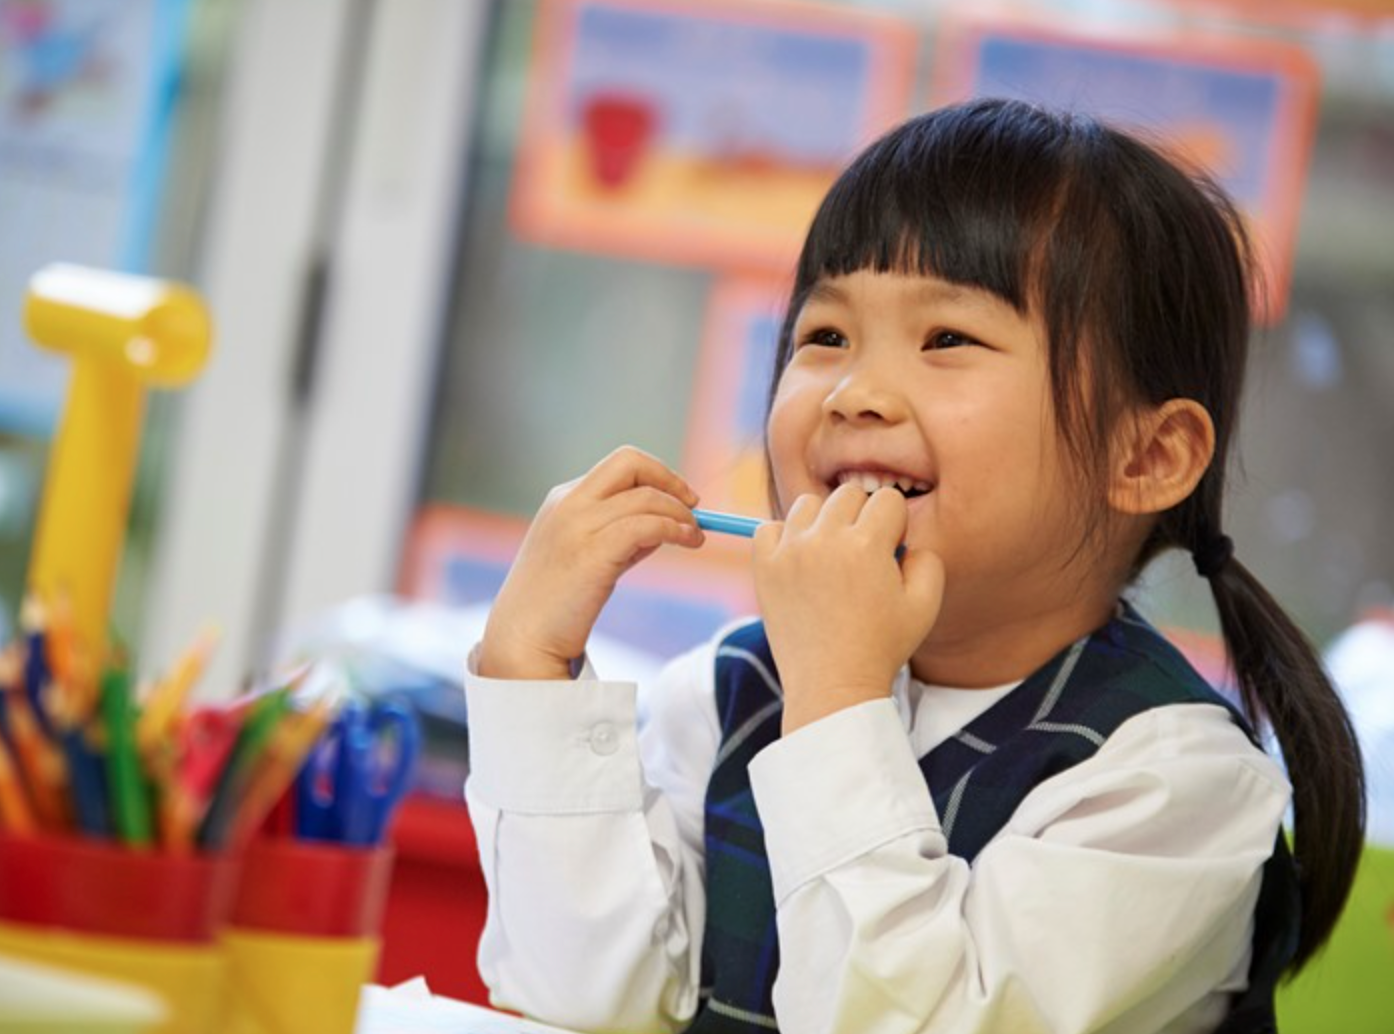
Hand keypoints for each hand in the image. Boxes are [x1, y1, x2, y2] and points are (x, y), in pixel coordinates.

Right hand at [478, 447, 703, 680]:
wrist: (524, 638)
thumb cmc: (557, 602)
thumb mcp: (587, 554)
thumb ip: (623, 534)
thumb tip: (669, 523)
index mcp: (564, 498)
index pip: (620, 466)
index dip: (657, 477)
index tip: (680, 498)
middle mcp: (569, 503)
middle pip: (629, 462)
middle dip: (669, 478)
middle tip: (693, 505)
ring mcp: (578, 526)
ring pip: (645, 497)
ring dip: (680, 513)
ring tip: (695, 536)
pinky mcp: (592, 554)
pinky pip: (646, 526)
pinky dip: (674, 529)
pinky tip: (686, 541)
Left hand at [752, 485, 944, 733]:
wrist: (832, 684)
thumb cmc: (882, 646)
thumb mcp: (925, 605)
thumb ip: (928, 558)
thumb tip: (904, 540)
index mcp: (867, 544)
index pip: (887, 499)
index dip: (895, 524)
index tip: (889, 552)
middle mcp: (825, 540)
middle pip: (848, 494)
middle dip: (861, 517)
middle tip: (861, 555)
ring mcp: (790, 551)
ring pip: (808, 504)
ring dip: (822, 522)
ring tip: (830, 557)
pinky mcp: (765, 567)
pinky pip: (770, 528)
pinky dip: (784, 538)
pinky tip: (800, 563)